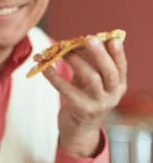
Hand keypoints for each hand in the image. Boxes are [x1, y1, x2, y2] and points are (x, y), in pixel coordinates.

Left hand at [43, 36, 126, 156]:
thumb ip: (89, 63)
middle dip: (100, 55)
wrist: (79, 126)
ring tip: (62, 51)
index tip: (111, 39)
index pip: (121, 67)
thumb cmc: (85, 95)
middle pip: (110, 73)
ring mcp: (98, 104)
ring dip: (76, 61)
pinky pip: (67, 90)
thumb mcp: (92, 80)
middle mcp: (112, 95)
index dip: (118, 53)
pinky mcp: (81, 110)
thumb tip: (75, 42)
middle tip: (89, 39)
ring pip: (91, 79)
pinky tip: (45, 67)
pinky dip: (55, 77)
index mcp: (118, 84)